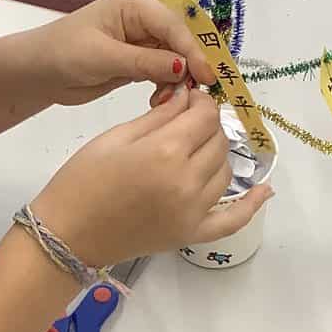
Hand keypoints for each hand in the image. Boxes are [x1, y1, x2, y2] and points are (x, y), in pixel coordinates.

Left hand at [15, 0, 215, 105]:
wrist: (38, 72)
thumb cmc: (63, 53)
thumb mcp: (104, 57)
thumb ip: (144, 61)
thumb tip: (183, 67)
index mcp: (135, 4)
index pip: (174, 25)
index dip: (193, 50)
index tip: (207, 76)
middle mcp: (144, 18)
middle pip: (181, 40)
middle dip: (191, 65)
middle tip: (199, 92)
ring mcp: (143, 41)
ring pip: (176, 59)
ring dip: (178, 79)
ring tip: (170, 100)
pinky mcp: (139, 61)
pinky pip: (164, 72)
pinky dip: (167, 86)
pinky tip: (160, 100)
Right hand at [32, 86, 272, 265]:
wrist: (67, 235)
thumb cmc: (81, 180)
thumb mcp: (115, 137)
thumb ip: (160, 116)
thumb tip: (189, 97)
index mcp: (166, 151)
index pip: (204, 116)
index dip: (199, 102)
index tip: (188, 99)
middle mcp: (188, 181)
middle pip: (218, 141)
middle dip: (206, 126)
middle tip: (186, 123)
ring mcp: (194, 211)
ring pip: (225, 171)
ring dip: (216, 154)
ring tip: (195, 148)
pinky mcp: (191, 234)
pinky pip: (232, 220)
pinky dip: (252, 205)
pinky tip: (264, 190)